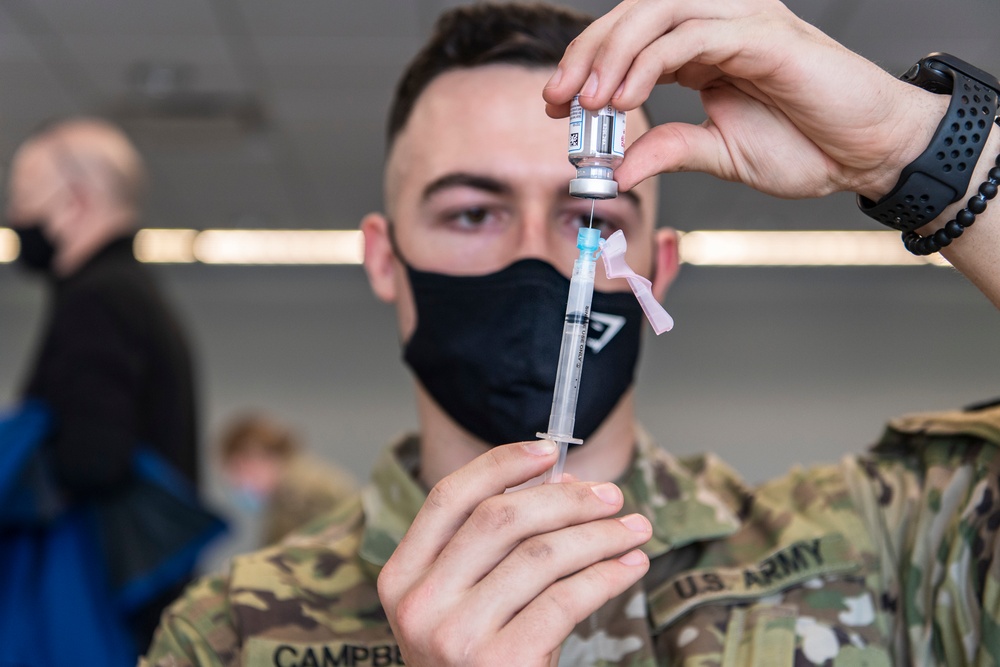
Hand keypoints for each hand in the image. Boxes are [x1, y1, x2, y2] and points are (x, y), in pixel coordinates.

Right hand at [376, 439, 651, 665]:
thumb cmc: (474, 660)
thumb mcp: (461, 603)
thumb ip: (496, 546)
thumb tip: (563, 482)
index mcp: (401, 577)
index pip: (449, 498)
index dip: (500, 465)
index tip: (548, 449)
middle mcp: (420, 604)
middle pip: (501, 519)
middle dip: (566, 499)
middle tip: (611, 495)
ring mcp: (456, 636)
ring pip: (541, 555)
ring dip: (599, 535)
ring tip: (635, 529)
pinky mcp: (500, 662)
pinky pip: (566, 600)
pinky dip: (607, 576)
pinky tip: (630, 565)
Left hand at [542, 0, 947, 202]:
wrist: (869, 154)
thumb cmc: (809, 146)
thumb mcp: (720, 154)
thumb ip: (669, 150)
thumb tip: (616, 170)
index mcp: (702, 49)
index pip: (630, 39)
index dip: (587, 65)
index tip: (555, 103)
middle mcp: (717, 24)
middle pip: (634, 14)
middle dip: (586, 53)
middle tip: (557, 97)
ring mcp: (741, 22)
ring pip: (657, 12)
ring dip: (612, 53)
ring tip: (588, 99)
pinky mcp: (763, 34)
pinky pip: (692, 34)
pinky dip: (651, 63)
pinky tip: (627, 98)